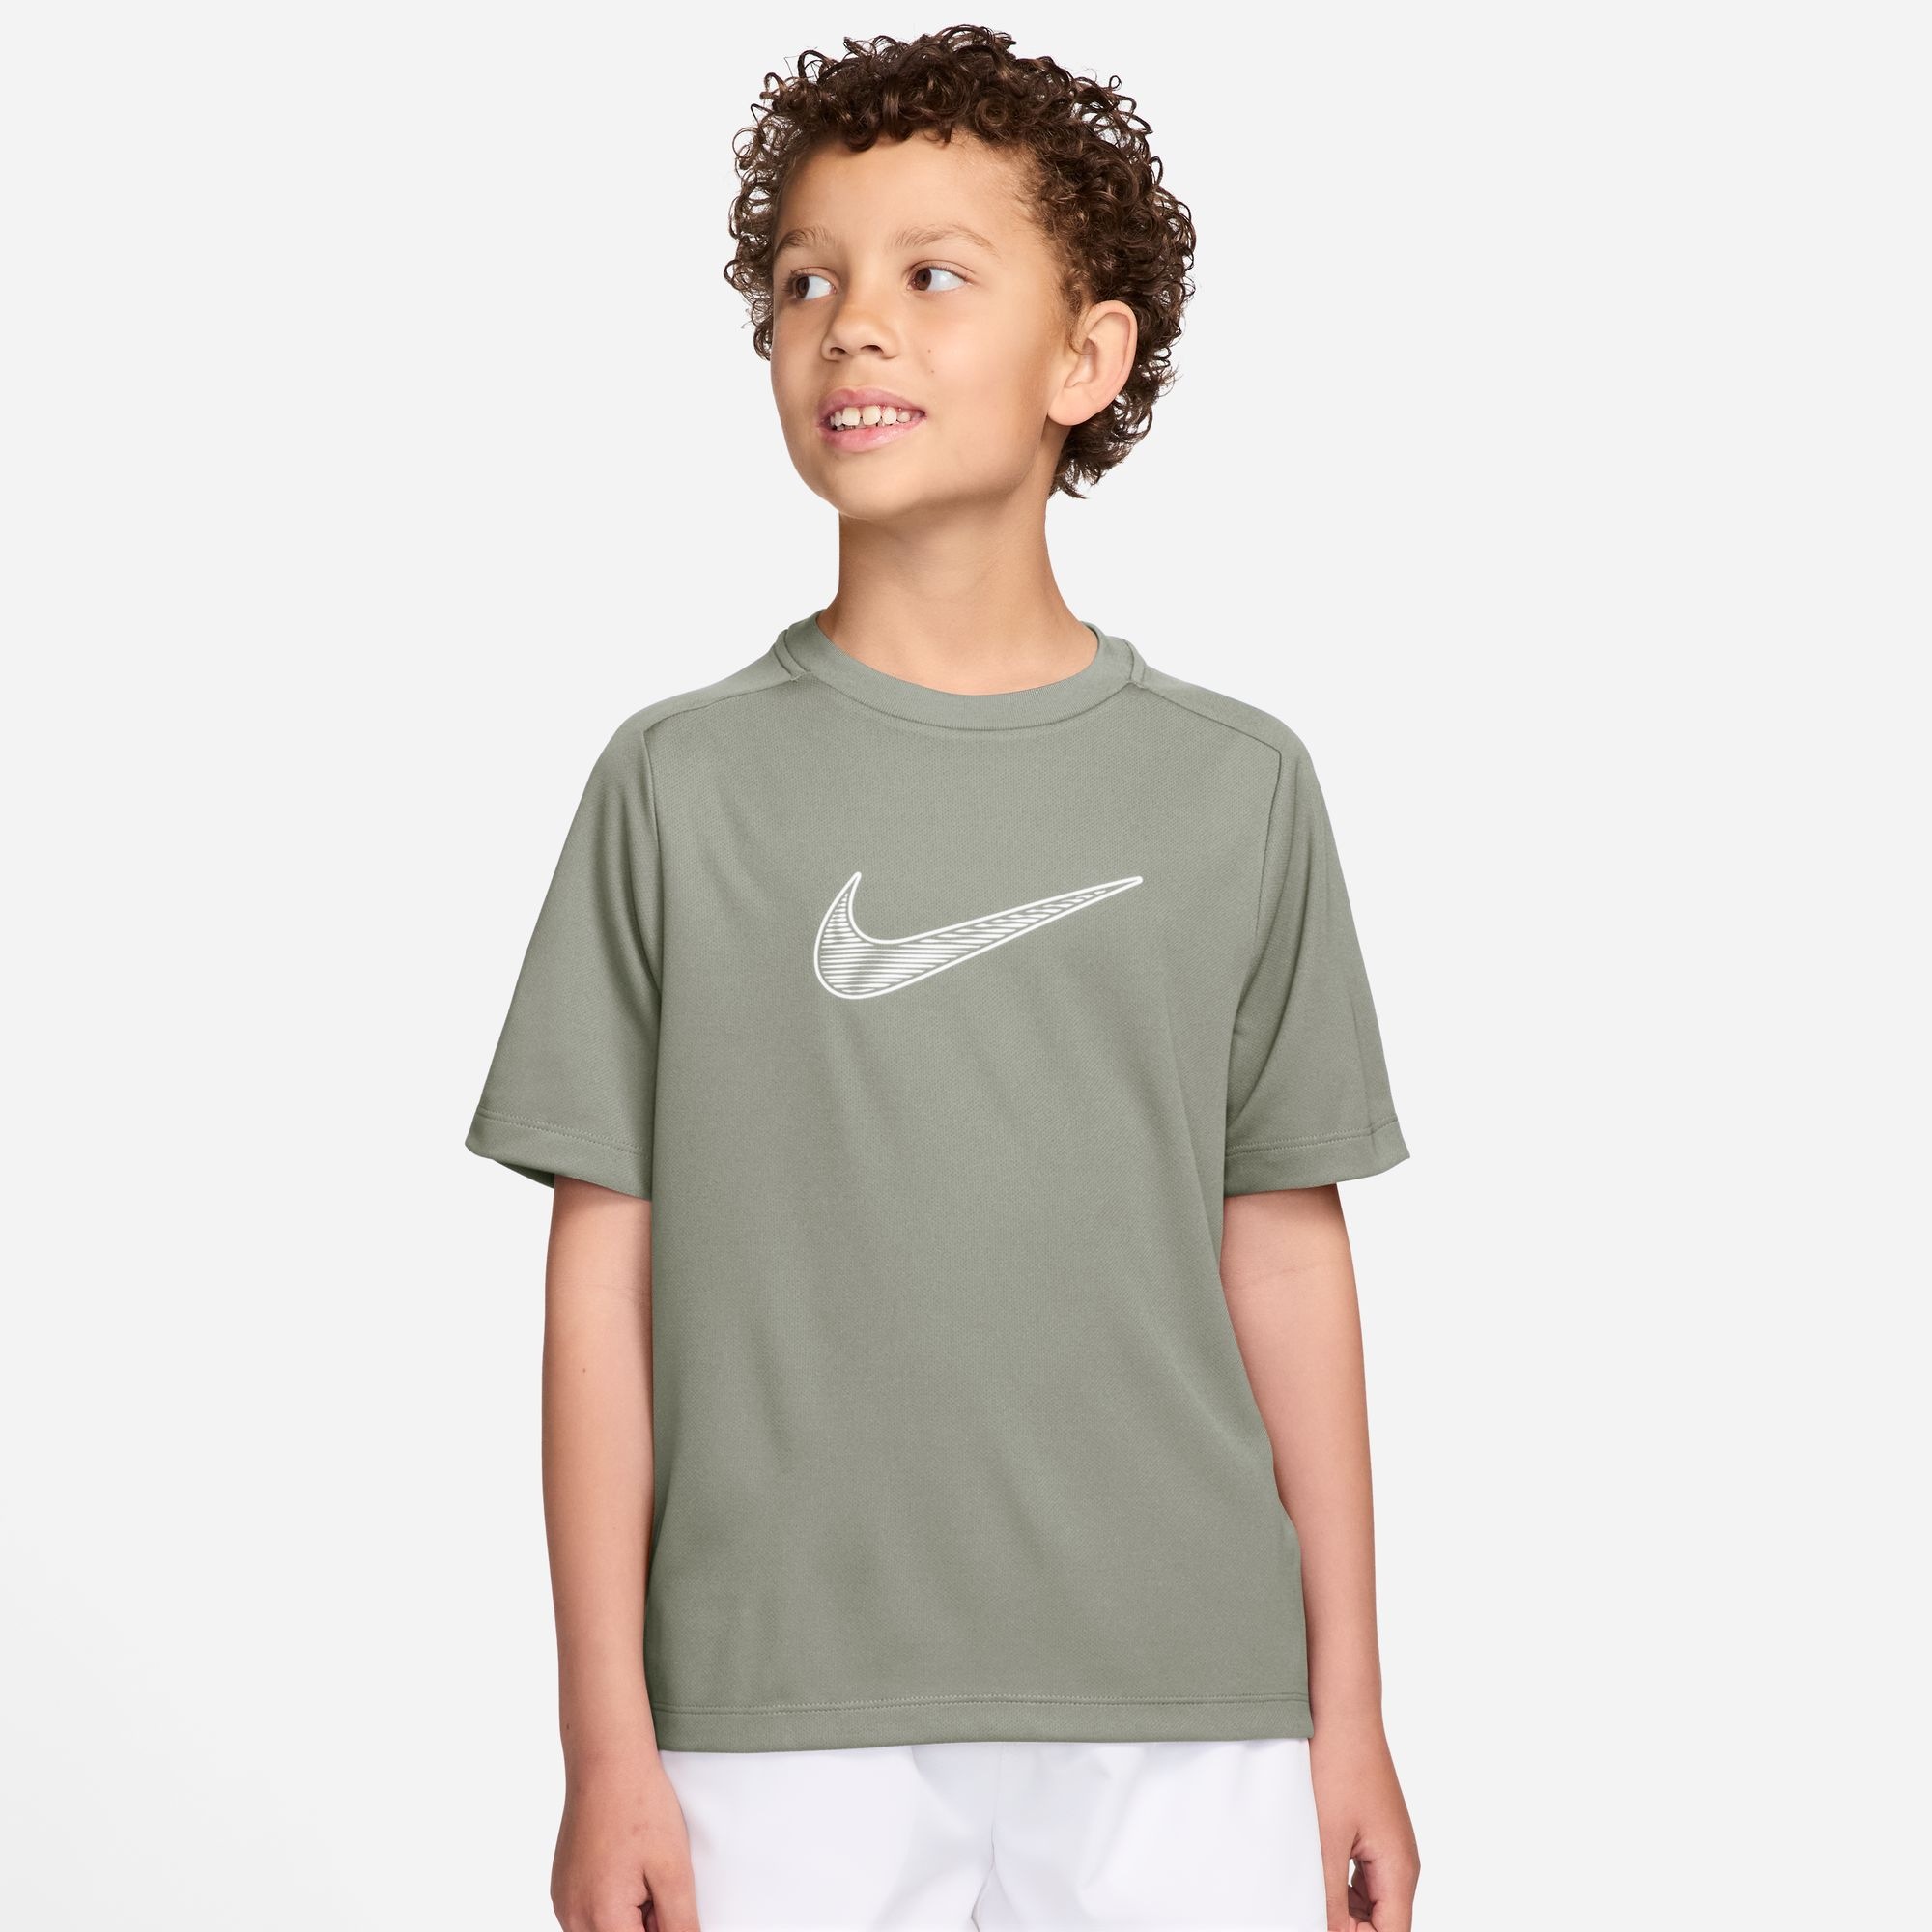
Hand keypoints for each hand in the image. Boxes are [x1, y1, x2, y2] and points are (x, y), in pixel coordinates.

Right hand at [551, 1748, 701, 1931]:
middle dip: (646, 1926)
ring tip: (645, 1876)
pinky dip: (613, 1907)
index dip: (665, 1929)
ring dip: (629, 1920)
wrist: (607, 1761)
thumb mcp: (673, 1870)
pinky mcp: (562, 1890)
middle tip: (660, 1889)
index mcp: (601, 1918)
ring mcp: (563, 1904)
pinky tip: (627, 1870)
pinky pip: (590, 1917)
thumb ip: (680, 1924)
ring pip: (603, 1931)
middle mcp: (573, 1918)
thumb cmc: (640, 1805)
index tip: (669, 1902)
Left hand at [1309, 1714, 1419, 1929]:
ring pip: (1370, 1905)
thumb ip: (1328, 1900)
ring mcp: (1387, 1846)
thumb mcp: (1325, 1840)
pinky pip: (1360, 1880)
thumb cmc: (1336, 1764)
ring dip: (1343, 1913)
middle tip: (1304, 1913)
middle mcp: (1400, 1863)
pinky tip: (1311, 1882)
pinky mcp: (1370, 1833)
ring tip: (1305, 1902)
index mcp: (1399, 1870)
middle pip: (1382, 1924)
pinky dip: (1338, 1890)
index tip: (1320, 1926)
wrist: (1340, 1709)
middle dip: (1349, 1928)